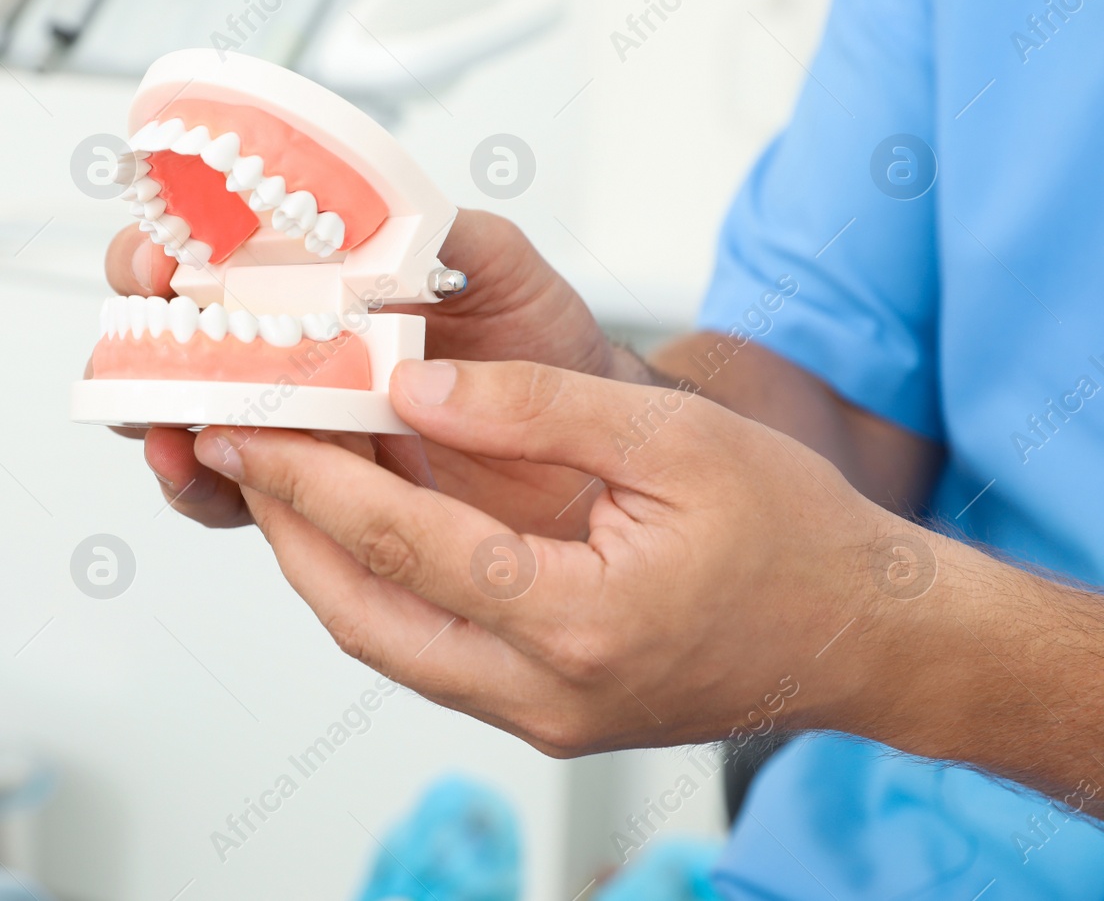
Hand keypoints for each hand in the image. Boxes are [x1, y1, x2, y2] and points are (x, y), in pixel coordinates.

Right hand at [99, 209, 650, 530]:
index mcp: (317, 281)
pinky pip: (237, 490)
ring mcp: (294, 423)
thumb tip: (385, 221)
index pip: (213, 250)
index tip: (165, 250)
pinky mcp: (310, 491)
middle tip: (144, 332)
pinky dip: (204, 481)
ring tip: (162, 420)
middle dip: (140, 332)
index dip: (172, 244)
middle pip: (173, 334)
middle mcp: (290, 350)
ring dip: (154, 414)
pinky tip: (205, 468)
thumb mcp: (498, 267)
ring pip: (188, 417)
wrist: (584, 439)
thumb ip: (441, 234)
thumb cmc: (540, 346)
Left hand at [187, 358, 921, 755]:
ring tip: (280, 483)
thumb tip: (412, 385)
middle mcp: (546, 693)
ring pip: (387, 645)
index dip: (309, 479)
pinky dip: (379, 590)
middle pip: (365, 615)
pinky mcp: (546, 718)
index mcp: (579, 621)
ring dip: (323, 564)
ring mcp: (542, 719)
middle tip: (235, 452)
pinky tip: (363, 531)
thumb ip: (536, 409)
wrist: (867, 636)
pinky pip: (428, 655)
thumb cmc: (795, 534)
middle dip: (287, 529)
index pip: (402, 544)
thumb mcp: (675, 439)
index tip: (241, 427)